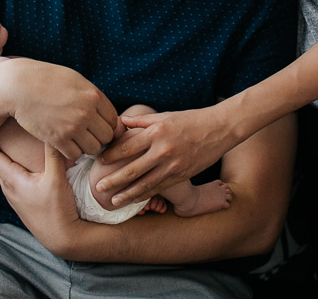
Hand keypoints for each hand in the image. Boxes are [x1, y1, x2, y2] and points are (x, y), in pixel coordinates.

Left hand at [0, 138, 81, 253]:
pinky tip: (22, 165)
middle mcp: (8, 189)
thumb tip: (51, 128)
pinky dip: (11, 168)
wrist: (62, 238)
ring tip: (9, 142)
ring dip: (3, 157)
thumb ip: (53, 153)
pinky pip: (11, 181)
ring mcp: (14, 198)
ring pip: (2, 173)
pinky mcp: (22, 204)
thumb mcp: (56, 178)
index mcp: (12, 180)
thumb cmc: (57, 209)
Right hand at [4, 60, 118, 161]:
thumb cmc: (46, 80)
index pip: (113, 119)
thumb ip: (91, 96)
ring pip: (93, 149)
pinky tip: (64, 142)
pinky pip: (75, 154)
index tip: (95, 124)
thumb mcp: (74, 80)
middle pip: (107, 136)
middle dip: (98, 137)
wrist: (18, 87)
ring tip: (75, 139)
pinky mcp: (57, 139)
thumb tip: (104, 112)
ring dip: (86, 146)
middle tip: (86, 134)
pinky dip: (71, 151)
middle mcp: (86, 112)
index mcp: (93, 95)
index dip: (106, 124)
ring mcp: (72, 127)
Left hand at [94, 106, 239, 207]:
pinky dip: (145, 195)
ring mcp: (173, 165)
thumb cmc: (190, 119)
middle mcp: (163, 150)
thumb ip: (141, 120)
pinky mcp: (181, 175)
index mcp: (156, 132)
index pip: (127, 147)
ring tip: (113, 201)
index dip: (111, 155)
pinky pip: (160, 187)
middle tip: (98, 188)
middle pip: (132, 169)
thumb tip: (121, 121)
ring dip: (127, 194)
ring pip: (145, 184)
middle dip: (113, 181)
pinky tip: (134, 199)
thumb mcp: (164, 116)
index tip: (99, 161)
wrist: (219, 129)